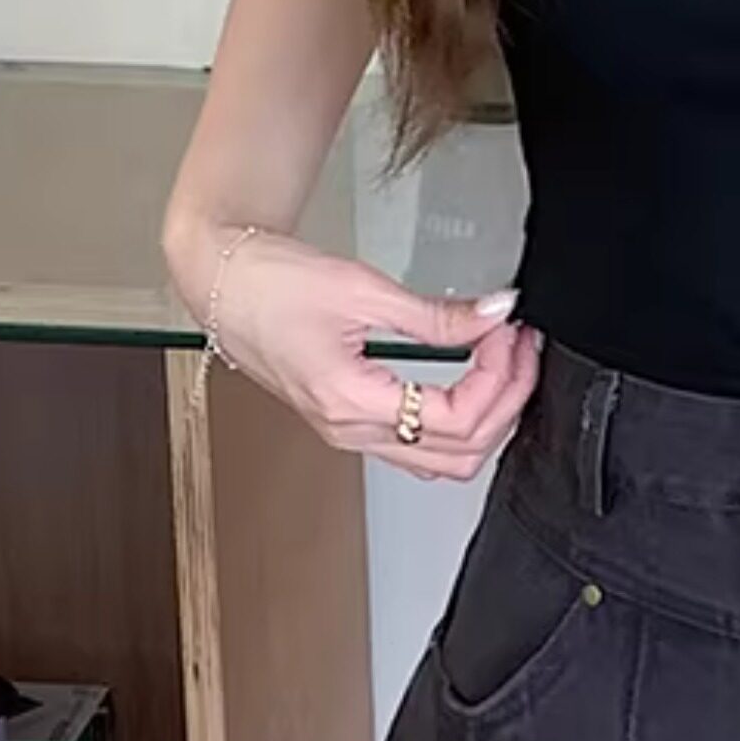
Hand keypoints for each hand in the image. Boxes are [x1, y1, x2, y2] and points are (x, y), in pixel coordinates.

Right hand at [187, 227, 541, 482]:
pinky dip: (456, 423)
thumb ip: (437, 314)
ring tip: (503, 365)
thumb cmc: (269, 281)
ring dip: (485, 419)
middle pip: (459, 454)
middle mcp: (350, 431)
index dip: (499, 380)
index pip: (455, 421)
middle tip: (519, 350)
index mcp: (351, 402)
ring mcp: (349, 433)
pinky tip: (470, 381)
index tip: (510, 336)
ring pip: (442, 460)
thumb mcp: (363, 288)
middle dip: (504, 403)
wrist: (220, 280)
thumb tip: (495, 314)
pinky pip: (418, 447)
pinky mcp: (350, 422)